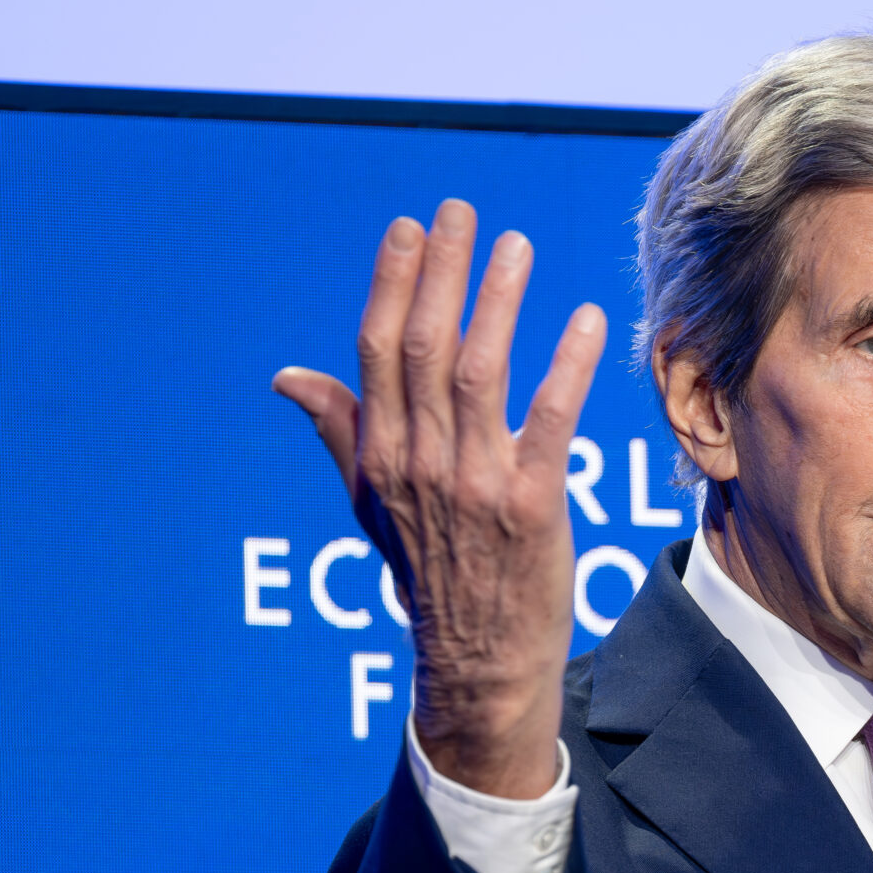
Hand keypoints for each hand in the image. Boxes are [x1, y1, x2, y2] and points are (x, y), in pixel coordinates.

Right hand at [273, 200, 605, 797]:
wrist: (479, 661)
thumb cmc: (432, 576)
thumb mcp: (370, 507)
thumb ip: (340, 432)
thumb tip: (288, 376)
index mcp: (380, 457)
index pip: (376, 349)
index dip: (391, 281)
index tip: (408, 228)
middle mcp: (420, 464)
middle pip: (422, 345)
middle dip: (442, 271)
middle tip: (460, 211)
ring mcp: (475, 484)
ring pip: (479, 371)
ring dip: (499, 300)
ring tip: (517, 245)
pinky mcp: (533, 506)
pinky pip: (550, 421)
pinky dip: (566, 367)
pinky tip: (584, 320)